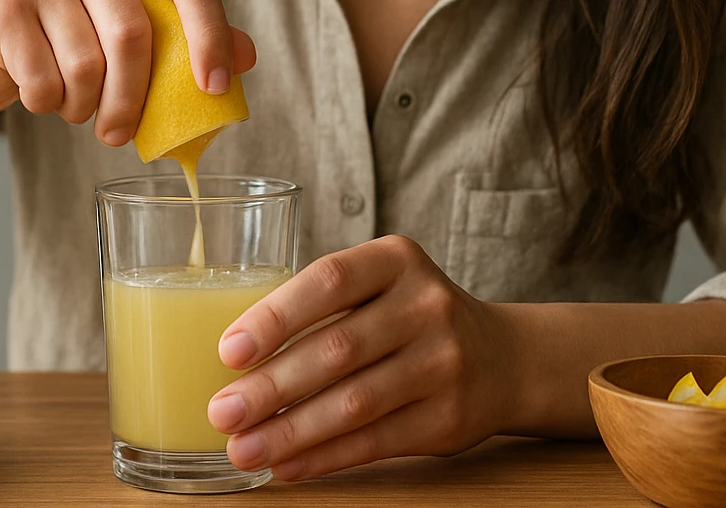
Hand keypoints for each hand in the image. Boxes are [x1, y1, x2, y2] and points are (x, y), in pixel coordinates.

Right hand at [0, 0, 255, 143]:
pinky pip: (45, 80)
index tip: (217, 88)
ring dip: (86, 107)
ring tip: (76, 106)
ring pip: (88, 64)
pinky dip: (49, 104)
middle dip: (134, 99)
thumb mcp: (130, 32)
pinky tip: (42, 94)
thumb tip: (248, 58)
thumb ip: (187, 38)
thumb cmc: (67, 39)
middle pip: (134, 33)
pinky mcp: (3, 5)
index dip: (211, 35)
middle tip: (123, 135)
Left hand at [205, 235, 517, 480]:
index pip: (329, 280)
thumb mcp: (380, 286)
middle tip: (222, 412)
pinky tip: (287, 465)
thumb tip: (235, 363)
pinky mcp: (450, 417)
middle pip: (336, 349)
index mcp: (396, 260)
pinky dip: (324, 457)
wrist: (503, 358)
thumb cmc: (410, 317)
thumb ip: (322, 306)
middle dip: (270, 387)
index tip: (229, 351)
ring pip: (354, 404)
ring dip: (290, 432)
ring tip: (242, 448)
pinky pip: (375, 442)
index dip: (275, 316)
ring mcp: (444, 362)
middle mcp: (426, 305)